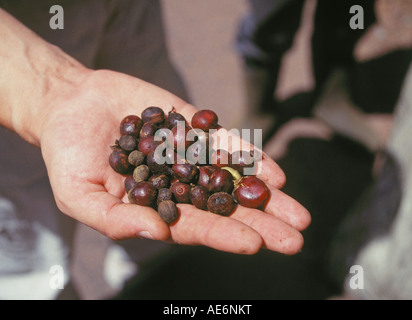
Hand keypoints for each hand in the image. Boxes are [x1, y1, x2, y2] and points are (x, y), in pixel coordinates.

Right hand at [40, 69, 310, 254]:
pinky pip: (224, 142)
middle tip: (295, 239)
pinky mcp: (192, 127)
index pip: (196, 227)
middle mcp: (180, 185)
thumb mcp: (79, 195)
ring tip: (297, 212)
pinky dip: (247, 155)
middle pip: (225, 207)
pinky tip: (273, 171)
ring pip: (234, 177)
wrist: (70, 105)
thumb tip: (157, 233)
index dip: (223, 235)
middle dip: (260, 223)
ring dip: (265, 194)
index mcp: (157, 207)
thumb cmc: (69, 156)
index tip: (254, 244)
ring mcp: (190, 156)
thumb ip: (115, 219)